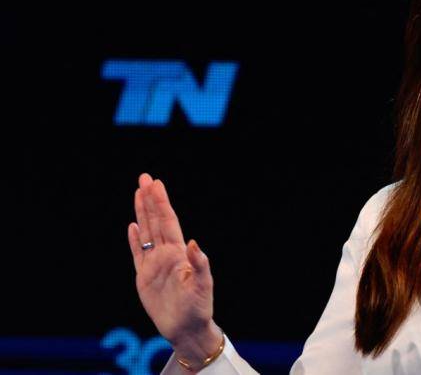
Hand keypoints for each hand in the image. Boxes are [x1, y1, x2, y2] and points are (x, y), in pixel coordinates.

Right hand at [127, 173, 221, 360]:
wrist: (186, 328)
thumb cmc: (198, 307)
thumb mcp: (202, 286)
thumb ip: (199, 264)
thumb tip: (193, 243)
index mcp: (179, 253)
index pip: (168, 222)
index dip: (162, 203)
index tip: (156, 184)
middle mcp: (166, 254)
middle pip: (156, 221)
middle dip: (150, 199)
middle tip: (145, 178)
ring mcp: (154, 264)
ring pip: (146, 232)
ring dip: (142, 213)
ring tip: (138, 193)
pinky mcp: (144, 277)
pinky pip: (138, 253)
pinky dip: (135, 240)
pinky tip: (133, 226)